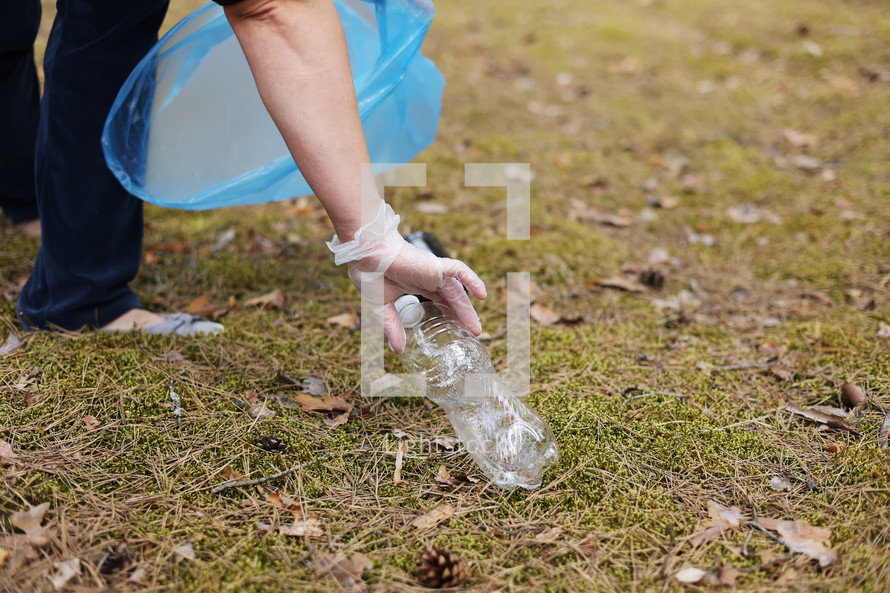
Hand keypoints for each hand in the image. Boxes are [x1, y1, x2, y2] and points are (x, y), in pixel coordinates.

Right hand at [327, 202, 485, 352]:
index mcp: (417, 283)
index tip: (455, 330)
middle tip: (472, 334)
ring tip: (476, 330)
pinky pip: (460, 270)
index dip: (449, 314)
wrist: (365, 253)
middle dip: (463, 316)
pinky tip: (482, 294)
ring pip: (457, 292)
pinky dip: (472, 280)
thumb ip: (392, 326)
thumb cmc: (369, 272)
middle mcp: (429, 278)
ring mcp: (434, 272)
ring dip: (468, 310)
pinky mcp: (435, 266)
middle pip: (452, 299)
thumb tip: (398, 350)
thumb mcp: (381, 306)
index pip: (440, 300)